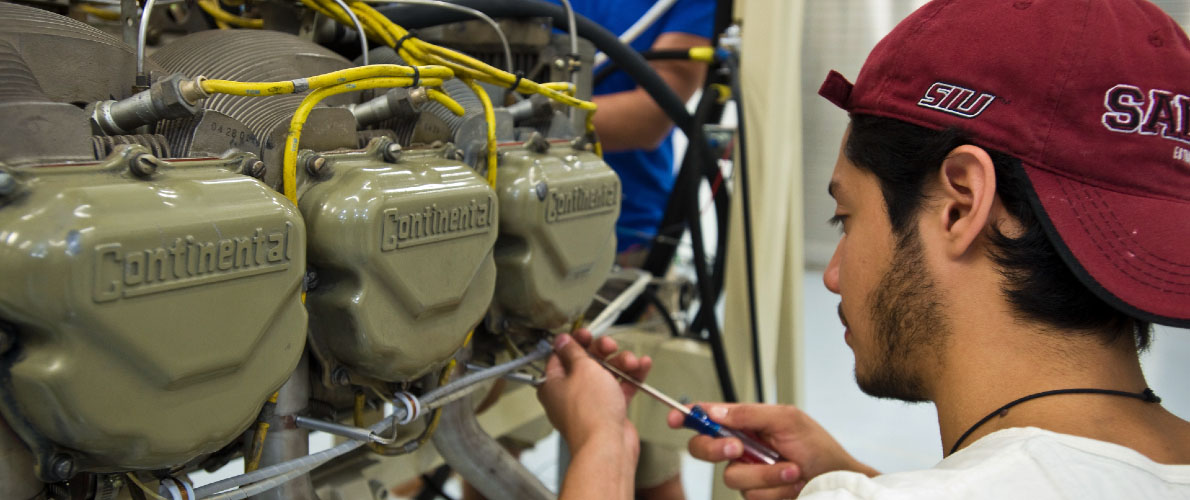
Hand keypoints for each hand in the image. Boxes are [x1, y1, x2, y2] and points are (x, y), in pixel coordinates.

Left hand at [537, 330, 651, 451]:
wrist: (608, 446)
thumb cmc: (589, 413)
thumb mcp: (582, 369)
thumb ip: (574, 351)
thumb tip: (562, 340)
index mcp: (553, 383)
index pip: (560, 355)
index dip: (574, 342)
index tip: (586, 334)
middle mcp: (569, 393)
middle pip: (586, 362)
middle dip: (602, 352)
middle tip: (609, 346)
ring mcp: (590, 403)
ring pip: (606, 374)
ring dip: (620, 363)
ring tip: (631, 361)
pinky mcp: (608, 411)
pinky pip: (620, 388)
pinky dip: (631, 377)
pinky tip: (642, 366)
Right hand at [667, 403, 877, 498]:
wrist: (837, 482)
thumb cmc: (818, 447)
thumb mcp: (787, 420)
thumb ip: (749, 414)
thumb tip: (714, 410)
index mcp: (746, 423)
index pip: (708, 417)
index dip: (687, 417)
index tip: (675, 418)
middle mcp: (741, 448)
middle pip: (703, 448)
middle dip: (716, 447)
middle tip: (738, 447)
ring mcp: (747, 473)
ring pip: (731, 476)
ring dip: (765, 474)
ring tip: (791, 469)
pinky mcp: (756, 495)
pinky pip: (750, 495)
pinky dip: (774, 489)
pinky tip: (790, 483)